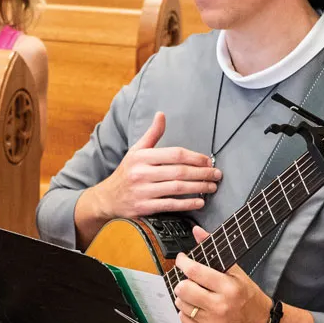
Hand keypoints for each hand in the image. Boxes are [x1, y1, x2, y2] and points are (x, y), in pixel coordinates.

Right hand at [85, 112, 220, 220]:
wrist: (108, 198)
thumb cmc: (126, 173)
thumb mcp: (136, 151)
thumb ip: (152, 134)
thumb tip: (161, 115)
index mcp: (141, 157)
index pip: (174, 154)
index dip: (194, 157)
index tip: (208, 161)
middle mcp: (141, 173)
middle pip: (179, 171)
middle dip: (202, 173)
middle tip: (216, 174)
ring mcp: (143, 191)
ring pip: (177, 188)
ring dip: (199, 188)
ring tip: (212, 187)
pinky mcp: (144, 207)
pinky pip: (171, 205)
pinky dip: (187, 203)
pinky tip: (199, 201)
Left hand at [172, 227, 273, 322]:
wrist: (258, 321)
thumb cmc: (246, 294)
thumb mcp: (235, 271)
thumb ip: (213, 251)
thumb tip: (197, 231)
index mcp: (228, 287)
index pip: (195, 271)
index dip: (183, 262)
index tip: (182, 259)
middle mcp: (220, 306)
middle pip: (183, 289)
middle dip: (183, 281)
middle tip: (189, 280)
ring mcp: (213, 322)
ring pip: (180, 304)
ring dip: (184, 297)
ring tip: (195, 294)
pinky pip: (183, 319)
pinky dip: (186, 312)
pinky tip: (197, 308)